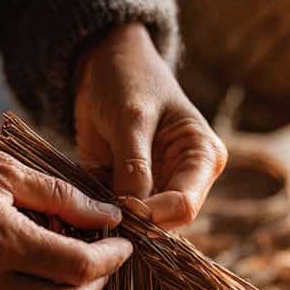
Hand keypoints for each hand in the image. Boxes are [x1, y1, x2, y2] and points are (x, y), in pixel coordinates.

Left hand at [74, 22, 226, 227]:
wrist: (105, 64)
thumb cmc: (128, 79)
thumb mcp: (131, 118)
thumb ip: (134, 165)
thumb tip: (133, 212)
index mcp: (202, 156)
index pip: (184, 205)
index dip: (152, 214)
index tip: (119, 205)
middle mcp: (188, 178)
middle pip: (167, 222)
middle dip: (136, 223)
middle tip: (101, 214)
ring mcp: (161, 186)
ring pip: (144, 225)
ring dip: (119, 222)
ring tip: (92, 210)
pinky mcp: (135, 190)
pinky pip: (122, 215)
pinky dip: (105, 215)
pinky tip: (87, 207)